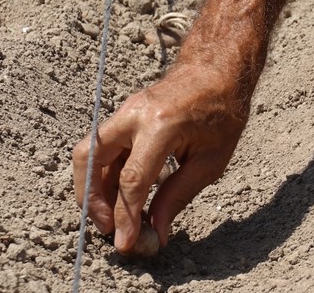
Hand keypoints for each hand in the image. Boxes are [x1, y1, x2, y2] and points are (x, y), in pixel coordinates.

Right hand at [72, 63, 248, 252]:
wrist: (218, 69)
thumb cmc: (223, 112)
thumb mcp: (210, 161)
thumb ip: (178, 195)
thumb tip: (156, 232)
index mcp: (162, 126)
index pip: (131, 180)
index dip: (124, 216)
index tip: (125, 243)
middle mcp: (135, 115)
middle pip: (90, 158)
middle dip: (91, 199)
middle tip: (107, 228)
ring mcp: (126, 110)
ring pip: (90, 150)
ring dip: (93, 186)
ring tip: (111, 216)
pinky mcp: (125, 112)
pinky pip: (104, 145)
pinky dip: (105, 172)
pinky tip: (121, 194)